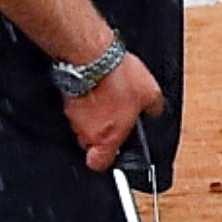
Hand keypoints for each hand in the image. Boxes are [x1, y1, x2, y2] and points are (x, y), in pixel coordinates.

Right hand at [64, 54, 165, 170]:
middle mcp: (85, 131)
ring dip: (93, 114)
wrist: (94, 58)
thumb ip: (153, 108)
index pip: (98, 164)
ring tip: (109, 97)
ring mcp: (72, 115)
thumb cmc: (118, 80)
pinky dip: (86, 99)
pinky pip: (77, 105)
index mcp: (106, 138)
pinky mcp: (66, 98)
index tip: (112, 153)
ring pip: (82, 123)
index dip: (104, 160)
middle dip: (102, 132)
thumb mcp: (150, 94)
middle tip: (116, 118)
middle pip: (90, 143)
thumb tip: (156, 109)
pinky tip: (99, 86)